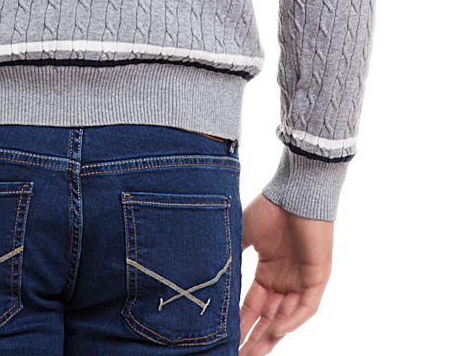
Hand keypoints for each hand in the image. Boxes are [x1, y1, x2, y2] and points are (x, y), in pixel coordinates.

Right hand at [239, 193, 332, 353]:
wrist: (296, 191)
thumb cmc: (271, 208)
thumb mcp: (245, 234)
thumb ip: (233, 253)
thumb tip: (213, 271)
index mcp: (267, 273)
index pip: (252, 307)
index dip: (240, 324)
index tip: (226, 339)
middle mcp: (284, 282)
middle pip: (268, 319)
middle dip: (254, 339)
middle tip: (239, 355)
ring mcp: (301, 282)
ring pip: (286, 318)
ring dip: (271, 336)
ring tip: (254, 352)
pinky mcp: (317, 279)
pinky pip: (306, 307)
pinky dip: (292, 320)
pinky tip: (277, 331)